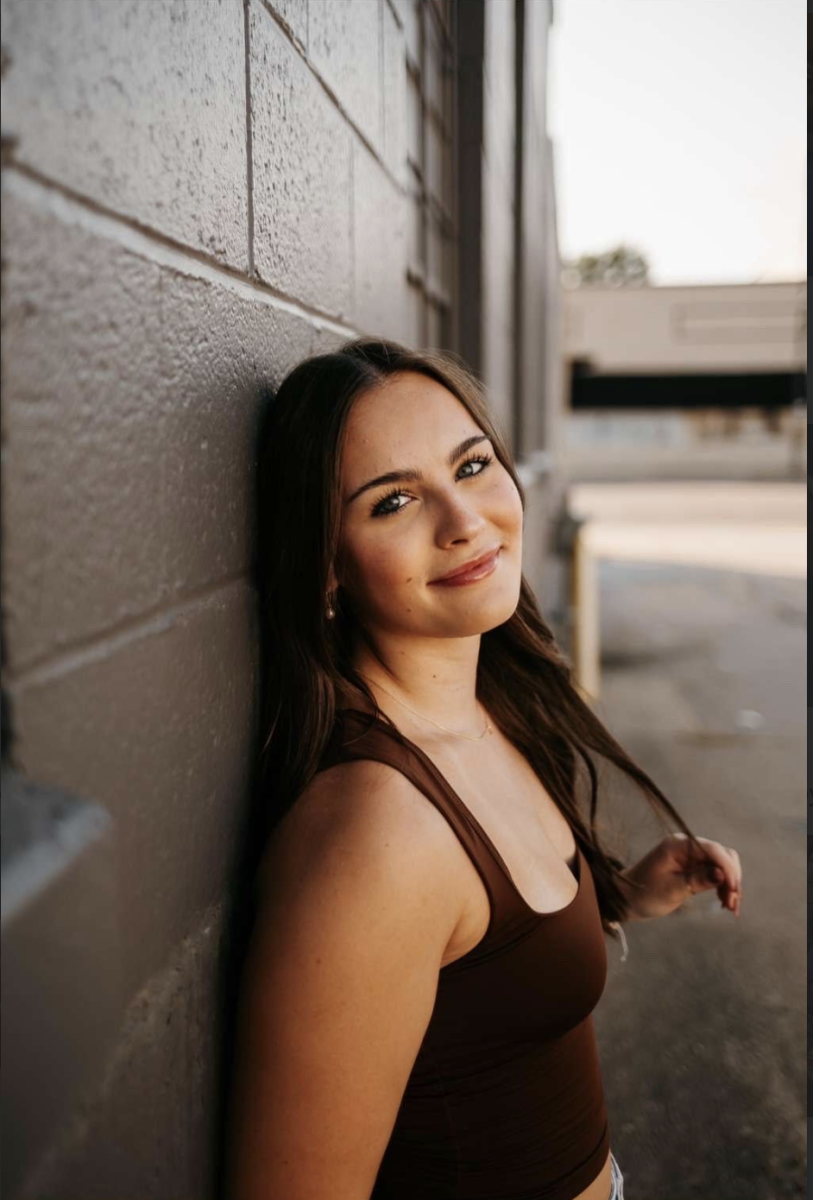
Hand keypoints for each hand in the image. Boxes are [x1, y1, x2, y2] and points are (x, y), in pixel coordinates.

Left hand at [620, 832, 741, 920]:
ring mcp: (690, 854)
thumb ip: (698, 880)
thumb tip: (722, 874)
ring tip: (730, 907)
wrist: (629, 898)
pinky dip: (723, 885)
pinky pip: (715, 871)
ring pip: (722, 864)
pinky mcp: (693, 865)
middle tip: (733, 905)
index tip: (734, 891)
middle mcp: (686, 845)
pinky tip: (724, 902)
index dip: (727, 868)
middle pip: (722, 855)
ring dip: (730, 884)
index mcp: (678, 845)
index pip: (712, 849)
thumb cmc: (646, 893)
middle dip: (731, 878)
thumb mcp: (673, 890)